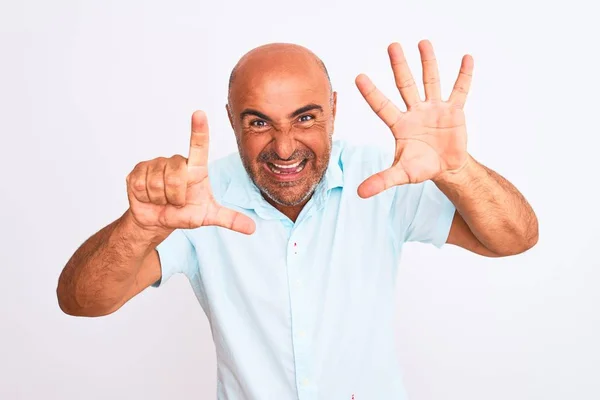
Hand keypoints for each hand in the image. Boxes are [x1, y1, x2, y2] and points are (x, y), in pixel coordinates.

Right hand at [125, 110, 255, 234]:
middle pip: (176, 175)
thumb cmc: (184, 212)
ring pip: (158, 182)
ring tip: (163, 199)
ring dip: (161, 199)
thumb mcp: (207, 216)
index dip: (199, 130)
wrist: (157, 220)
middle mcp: (176, 161)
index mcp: (195, 168)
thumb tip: (252, 229)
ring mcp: (156, 164)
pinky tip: (149, 196)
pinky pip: (142, 185)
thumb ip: (230, 219)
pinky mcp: (138, 170)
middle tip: (176, 201)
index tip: (199, 113)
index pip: (199, 146)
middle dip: (176, 196)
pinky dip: (147, 198)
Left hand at [355, 40, 473, 197]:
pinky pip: (460, 90)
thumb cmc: (421, 168)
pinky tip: (467, 59)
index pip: (382, 106)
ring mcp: (434, 108)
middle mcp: (415, 112)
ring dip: (428, 63)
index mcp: (399, 125)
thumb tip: (359, 194)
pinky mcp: (454, 111)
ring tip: (423, 43)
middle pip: (405, 85)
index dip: (371, 93)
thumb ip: (382, 180)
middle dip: (399, 67)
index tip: (358, 77)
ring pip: (430, 81)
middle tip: (392, 46)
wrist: (446, 168)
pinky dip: (464, 76)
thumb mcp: (401, 174)